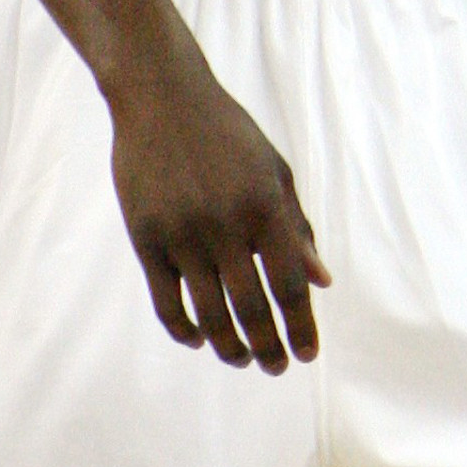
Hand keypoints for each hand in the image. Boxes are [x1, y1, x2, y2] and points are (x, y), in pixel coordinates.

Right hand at [109, 38, 329, 373]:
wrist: (163, 100)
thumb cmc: (229, 134)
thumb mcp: (274, 171)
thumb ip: (297, 227)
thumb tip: (321, 280)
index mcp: (264, 206)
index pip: (289, 283)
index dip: (301, 325)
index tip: (307, 354)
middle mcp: (224, 225)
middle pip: (251, 307)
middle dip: (268, 346)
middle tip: (276, 366)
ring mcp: (182, 235)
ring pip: (208, 314)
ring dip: (229, 346)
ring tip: (243, 359)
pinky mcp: (146, 240)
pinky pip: (166, 302)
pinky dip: (184, 330)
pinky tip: (200, 340)